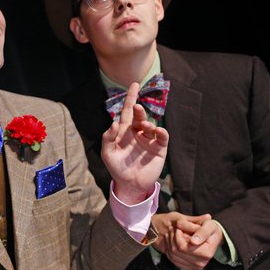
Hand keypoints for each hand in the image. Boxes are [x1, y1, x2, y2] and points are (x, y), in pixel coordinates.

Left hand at [101, 82, 168, 203]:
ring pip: (150, 125)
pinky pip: (162, 137)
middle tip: (138, 108)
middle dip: (139, 111)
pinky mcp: (159, 148)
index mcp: (125, 131)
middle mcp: (138, 133)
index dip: (131, 98)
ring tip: (145, 127)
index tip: (134, 84)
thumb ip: (108, 138)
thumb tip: (114, 124)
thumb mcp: (107, 153)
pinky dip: (161, 132)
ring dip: (148, 123)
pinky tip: (157, 130)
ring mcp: (149, 140)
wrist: (130, 185)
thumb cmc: (117, 168)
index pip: (128, 112)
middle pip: (140, 117)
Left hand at [153, 212, 221, 269]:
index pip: (182, 246)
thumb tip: (193, 242)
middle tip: (173, 228)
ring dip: (169, 242)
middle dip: (172, 238)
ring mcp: (193, 267)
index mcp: (206, 253)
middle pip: (175, 251)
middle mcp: (200, 263)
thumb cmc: (210, 229)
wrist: (213, 236)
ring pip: (172, 255)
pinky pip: (172, 259)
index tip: (178, 226)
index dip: (177, 235)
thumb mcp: (209, 225)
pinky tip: (172, 239)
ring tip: (172, 232)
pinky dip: (169, 248)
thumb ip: (202, 232)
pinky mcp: (188, 268)